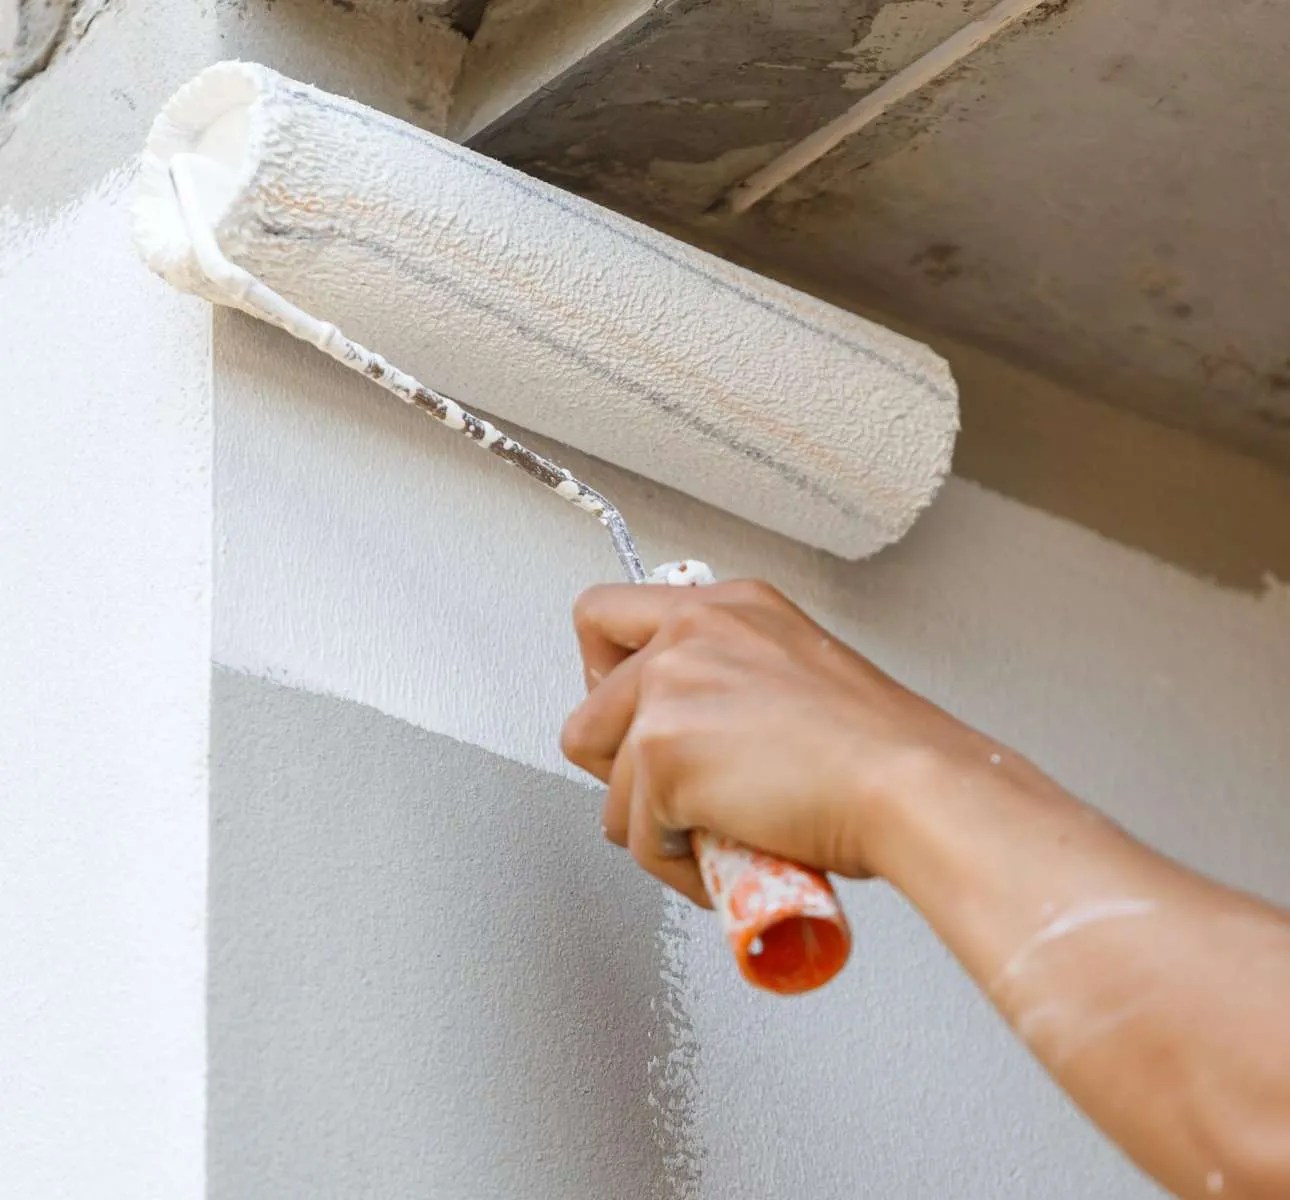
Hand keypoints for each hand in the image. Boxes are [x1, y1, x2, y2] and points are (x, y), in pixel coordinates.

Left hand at [561, 579, 990, 906]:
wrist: (912, 785)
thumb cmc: (880, 749)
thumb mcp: (797, 674)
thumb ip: (730, 680)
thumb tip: (690, 731)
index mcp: (726, 607)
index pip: (604, 617)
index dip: (602, 681)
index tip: (629, 720)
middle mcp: (689, 632)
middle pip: (586, 716)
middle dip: (622, 774)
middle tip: (677, 797)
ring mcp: (669, 689)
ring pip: (607, 787)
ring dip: (656, 826)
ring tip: (720, 831)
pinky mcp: (661, 752)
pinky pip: (636, 836)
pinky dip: (676, 864)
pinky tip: (727, 854)